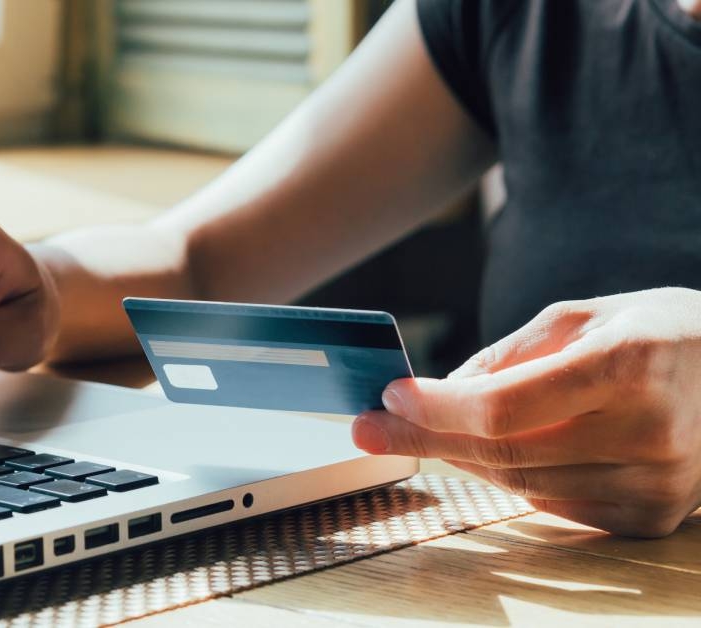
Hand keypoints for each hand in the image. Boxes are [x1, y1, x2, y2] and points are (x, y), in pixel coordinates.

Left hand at [352, 287, 700, 536]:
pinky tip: (489, 452)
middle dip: (425, 438)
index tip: (391, 396)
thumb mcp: (581, 317)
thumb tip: (438, 393)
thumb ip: (507, 356)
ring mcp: (655, 484)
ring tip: (426, 431)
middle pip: (504, 452)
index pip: (506, 407)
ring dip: (462, 457)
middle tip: (370, 427)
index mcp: (630, 365)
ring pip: (521, 483)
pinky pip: (552, 503)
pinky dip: (511, 477)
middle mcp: (649, 432)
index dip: (438, 408)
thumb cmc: (657, 334)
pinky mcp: (650, 517)